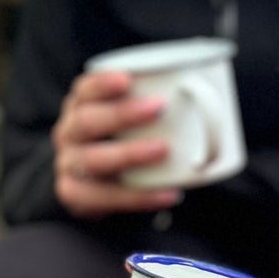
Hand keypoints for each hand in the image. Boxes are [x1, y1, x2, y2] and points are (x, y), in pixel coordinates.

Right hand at [52, 68, 180, 218]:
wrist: (92, 184)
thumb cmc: (121, 140)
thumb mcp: (128, 116)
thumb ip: (153, 102)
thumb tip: (210, 89)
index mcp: (80, 106)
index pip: (85, 89)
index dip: (102, 83)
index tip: (128, 79)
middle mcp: (68, 133)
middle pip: (86, 121)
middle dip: (121, 114)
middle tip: (159, 107)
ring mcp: (69, 165)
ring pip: (92, 161)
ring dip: (129, 154)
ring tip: (163, 149)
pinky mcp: (76, 196)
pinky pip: (104, 198)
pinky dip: (139, 197)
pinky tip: (169, 193)